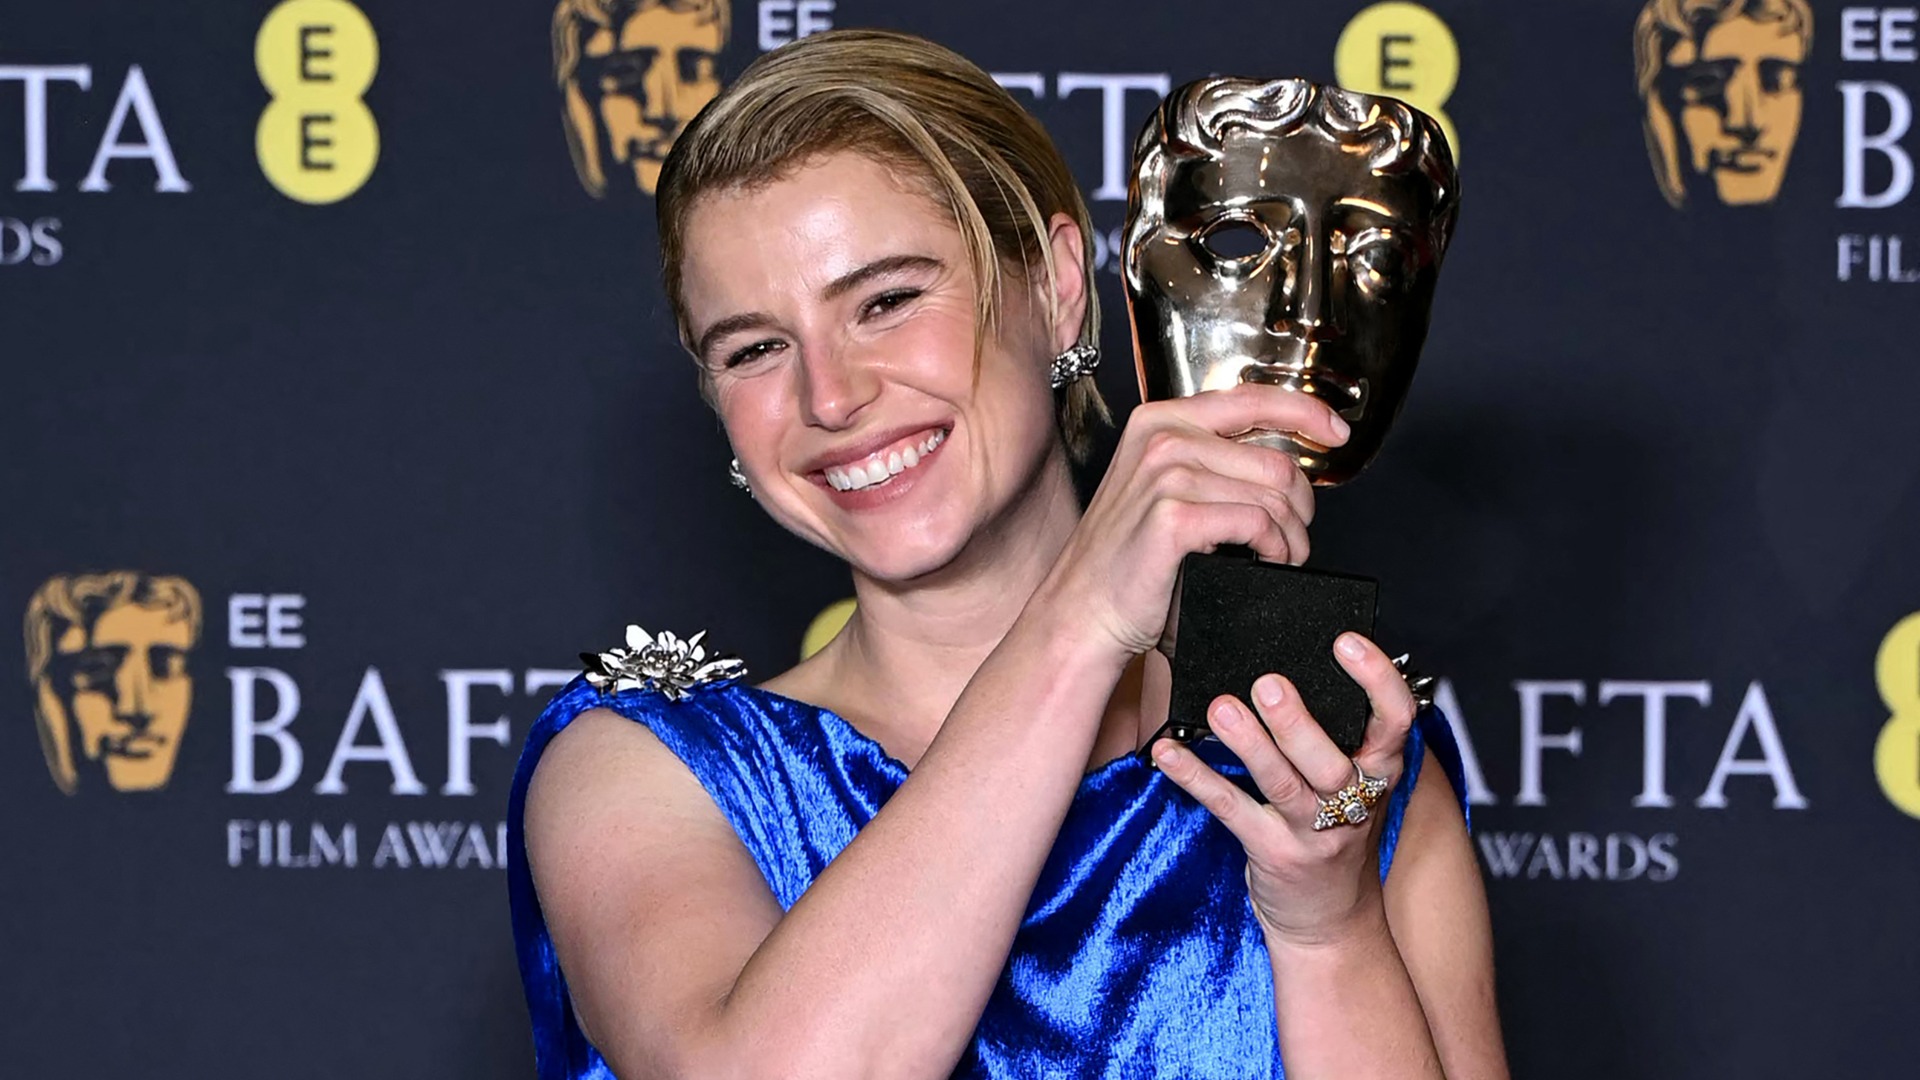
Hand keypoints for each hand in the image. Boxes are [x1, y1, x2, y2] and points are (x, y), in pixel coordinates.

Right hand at [1030, 383, 1349, 659]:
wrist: (1084, 610)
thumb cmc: (1129, 559)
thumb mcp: (1166, 488)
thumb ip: (1212, 459)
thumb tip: (1282, 461)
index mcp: (1162, 420)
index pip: (1254, 398)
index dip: (1307, 413)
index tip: (1336, 431)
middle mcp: (1163, 437)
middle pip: (1276, 460)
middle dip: (1300, 505)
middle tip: (1293, 537)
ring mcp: (1166, 474)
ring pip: (1273, 495)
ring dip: (1291, 535)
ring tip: (1279, 557)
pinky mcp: (1174, 516)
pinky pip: (1258, 523)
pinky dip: (1274, 548)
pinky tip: (1264, 562)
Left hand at [1149, 632, 1418, 945]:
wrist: (1331, 922)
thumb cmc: (1336, 835)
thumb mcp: (1356, 786)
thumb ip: (1338, 735)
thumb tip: (1293, 664)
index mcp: (1379, 773)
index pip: (1394, 721)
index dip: (1376, 680)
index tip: (1346, 641)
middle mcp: (1353, 803)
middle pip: (1331, 759)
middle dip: (1297, 721)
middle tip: (1267, 682)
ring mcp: (1313, 833)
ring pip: (1283, 784)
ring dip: (1249, 745)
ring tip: (1221, 709)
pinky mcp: (1271, 853)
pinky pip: (1230, 809)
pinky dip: (1196, 777)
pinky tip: (1168, 752)